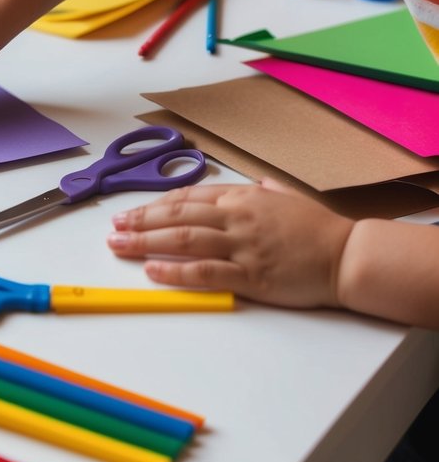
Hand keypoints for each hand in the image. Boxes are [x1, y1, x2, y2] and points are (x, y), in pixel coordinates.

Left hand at [106, 179, 355, 308]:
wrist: (348, 255)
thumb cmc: (318, 228)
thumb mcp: (286, 198)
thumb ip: (263, 192)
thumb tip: (254, 186)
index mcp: (241, 198)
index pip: (186, 198)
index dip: (153, 205)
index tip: (129, 212)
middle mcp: (235, 218)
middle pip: (175, 217)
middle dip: (139, 221)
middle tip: (113, 227)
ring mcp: (241, 246)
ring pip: (182, 240)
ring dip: (144, 242)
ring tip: (118, 245)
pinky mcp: (250, 275)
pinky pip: (204, 271)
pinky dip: (174, 270)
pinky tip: (152, 269)